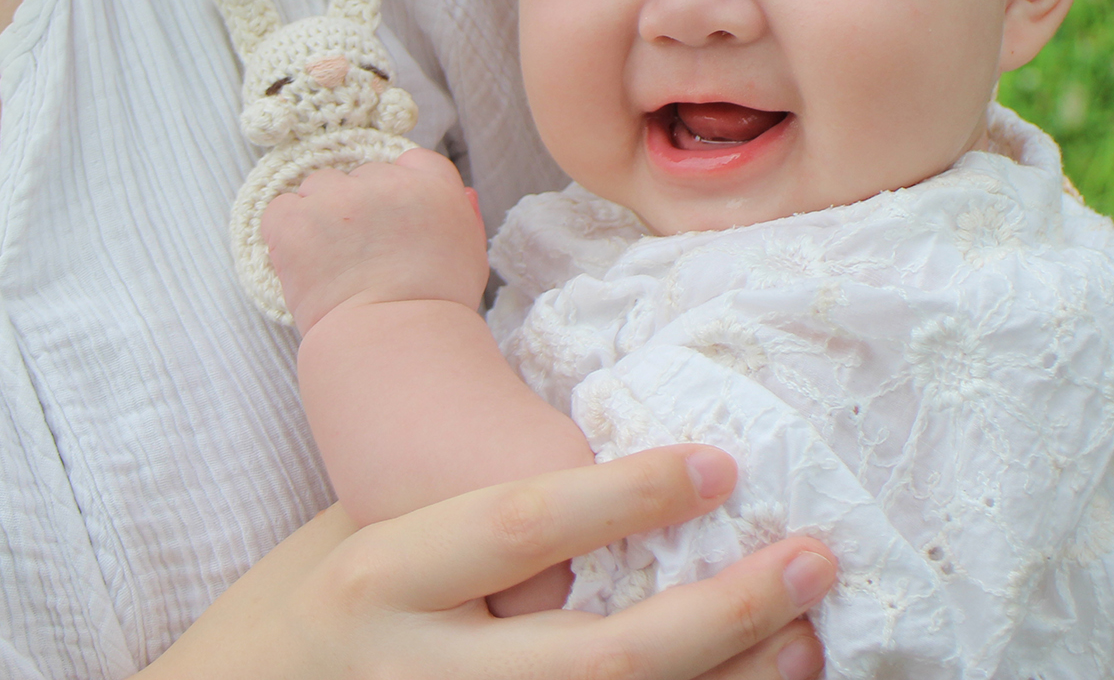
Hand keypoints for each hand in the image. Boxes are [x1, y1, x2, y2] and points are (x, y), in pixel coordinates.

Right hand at [142, 445, 833, 679]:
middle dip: (716, 616)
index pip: (514, 529)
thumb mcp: (358, 532)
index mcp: (377, 583)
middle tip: (810, 557)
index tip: (721, 462)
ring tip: (804, 639)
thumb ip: (463, 511)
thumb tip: (612, 456)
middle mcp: (410, 679)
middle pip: (591, 665)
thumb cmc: (303, 611)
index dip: (624, 496)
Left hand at [262, 148, 487, 331]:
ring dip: (320, 215)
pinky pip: (280, 210)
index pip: (409, 162)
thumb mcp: (470, 254)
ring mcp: (338, 199)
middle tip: (360, 254)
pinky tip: (304, 264)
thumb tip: (460, 194)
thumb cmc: (437, 307)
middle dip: (356, 207)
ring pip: (318, 187)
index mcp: (432, 185)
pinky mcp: (297, 222)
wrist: (396, 343)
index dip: (396, 191)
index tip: (390, 223)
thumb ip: (463, 216)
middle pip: (360, 175)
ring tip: (331, 262)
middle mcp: (385, 182)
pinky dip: (285, 233)